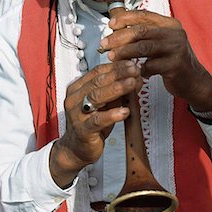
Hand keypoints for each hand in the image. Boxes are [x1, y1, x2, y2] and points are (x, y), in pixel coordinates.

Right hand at [50, 60, 141, 187]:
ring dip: (116, 89)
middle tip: (135, 69)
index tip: (131, 63)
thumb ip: (118, 91)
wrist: (76, 149)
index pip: (97, 72)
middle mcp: (74, 98)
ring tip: (132, 83)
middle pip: (98, 81)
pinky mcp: (82, 130)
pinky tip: (125, 111)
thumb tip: (136, 77)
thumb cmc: (92, 123)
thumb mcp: (106, 104)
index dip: (115, 66)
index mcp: (78, 88)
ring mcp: (77, 114)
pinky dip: (112, 114)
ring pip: (96, 97)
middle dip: (118, 74)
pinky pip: (97, 120)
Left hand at [99, 9, 211, 109]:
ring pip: (144, 48)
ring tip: (112, 56)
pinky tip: (133, 72)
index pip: (144, 15)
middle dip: (119, 37)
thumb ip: (144, 33)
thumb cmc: (173, 59)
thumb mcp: (161, 41)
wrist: (194, 79)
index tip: (111, 24)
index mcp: (169, 24)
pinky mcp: (176, 65)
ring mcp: (176, 49)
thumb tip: (116, 26)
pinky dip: (139, 69)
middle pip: (141, 31)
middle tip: (105, 44)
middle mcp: (174, 33)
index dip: (125, 18)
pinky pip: (151, 66)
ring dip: (124, 52)